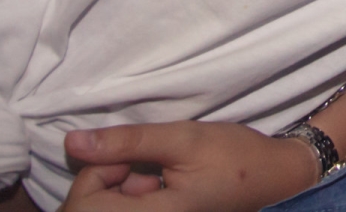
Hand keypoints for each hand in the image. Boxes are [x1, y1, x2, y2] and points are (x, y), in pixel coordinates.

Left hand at [61, 121, 319, 211]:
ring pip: (105, 205)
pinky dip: (132, 189)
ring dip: (121, 181)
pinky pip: (125, 206)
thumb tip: (72, 142)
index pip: (84, 206)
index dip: (94, 171)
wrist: (272, 176)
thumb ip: (128, 142)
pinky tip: (158, 177)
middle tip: (146, 158)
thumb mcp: (184, 139)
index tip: (126, 152)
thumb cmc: (234, 156)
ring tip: (158, 167)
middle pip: (90, 206)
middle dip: (107, 175)